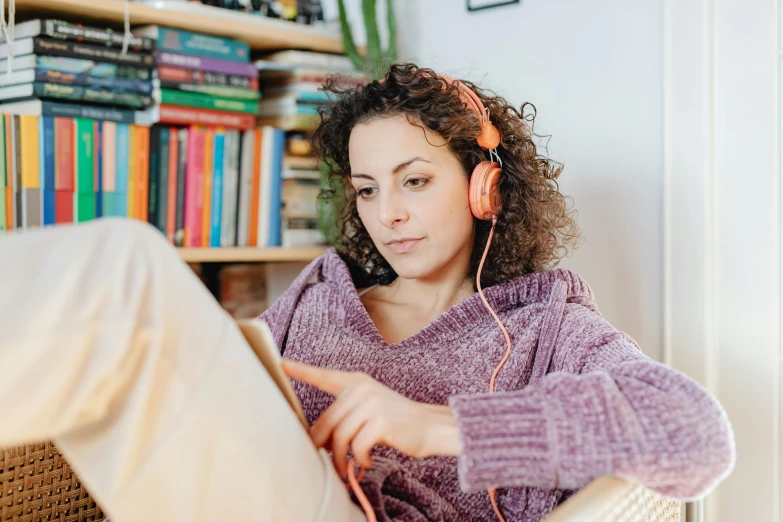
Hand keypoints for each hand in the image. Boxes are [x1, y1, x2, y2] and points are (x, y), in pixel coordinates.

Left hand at [281, 360, 461, 478]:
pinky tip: (365, 463)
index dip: (302, 371)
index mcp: (357, 382)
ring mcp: (372, 403)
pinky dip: (359, 459)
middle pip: (327, 421)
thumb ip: (345, 414)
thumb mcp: (370, 408)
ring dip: (340, 458)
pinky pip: (357, 446)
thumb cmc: (396, 422)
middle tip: (325, 462)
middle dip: (322, 446)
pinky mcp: (381, 421)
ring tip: (346, 468)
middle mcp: (362, 388)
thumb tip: (317, 438)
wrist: (430, 426)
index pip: (324, 376)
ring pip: (339, 436)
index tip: (283, 363)